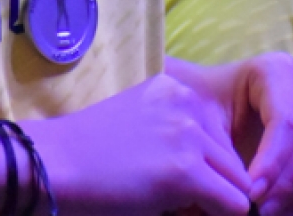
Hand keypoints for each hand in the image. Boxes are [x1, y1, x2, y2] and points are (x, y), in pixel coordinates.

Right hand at [28, 70, 253, 214]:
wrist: (53, 166)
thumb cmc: (88, 155)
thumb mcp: (141, 127)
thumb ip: (178, 137)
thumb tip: (224, 180)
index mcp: (175, 89)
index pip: (220, 137)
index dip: (207, 169)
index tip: (175, 183)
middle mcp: (187, 102)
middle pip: (234, 161)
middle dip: (217, 187)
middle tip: (180, 203)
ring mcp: (188, 135)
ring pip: (240, 184)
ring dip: (216, 202)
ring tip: (177, 206)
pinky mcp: (186, 171)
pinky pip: (236, 206)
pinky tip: (179, 213)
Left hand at [167, 55, 292, 215]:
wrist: (206, 113)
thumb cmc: (199, 110)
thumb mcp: (198, 118)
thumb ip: (217, 148)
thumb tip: (242, 191)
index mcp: (276, 71)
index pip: (288, 122)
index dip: (273, 164)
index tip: (250, 194)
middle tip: (263, 209)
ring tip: (272, 211)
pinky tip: (286, 208)